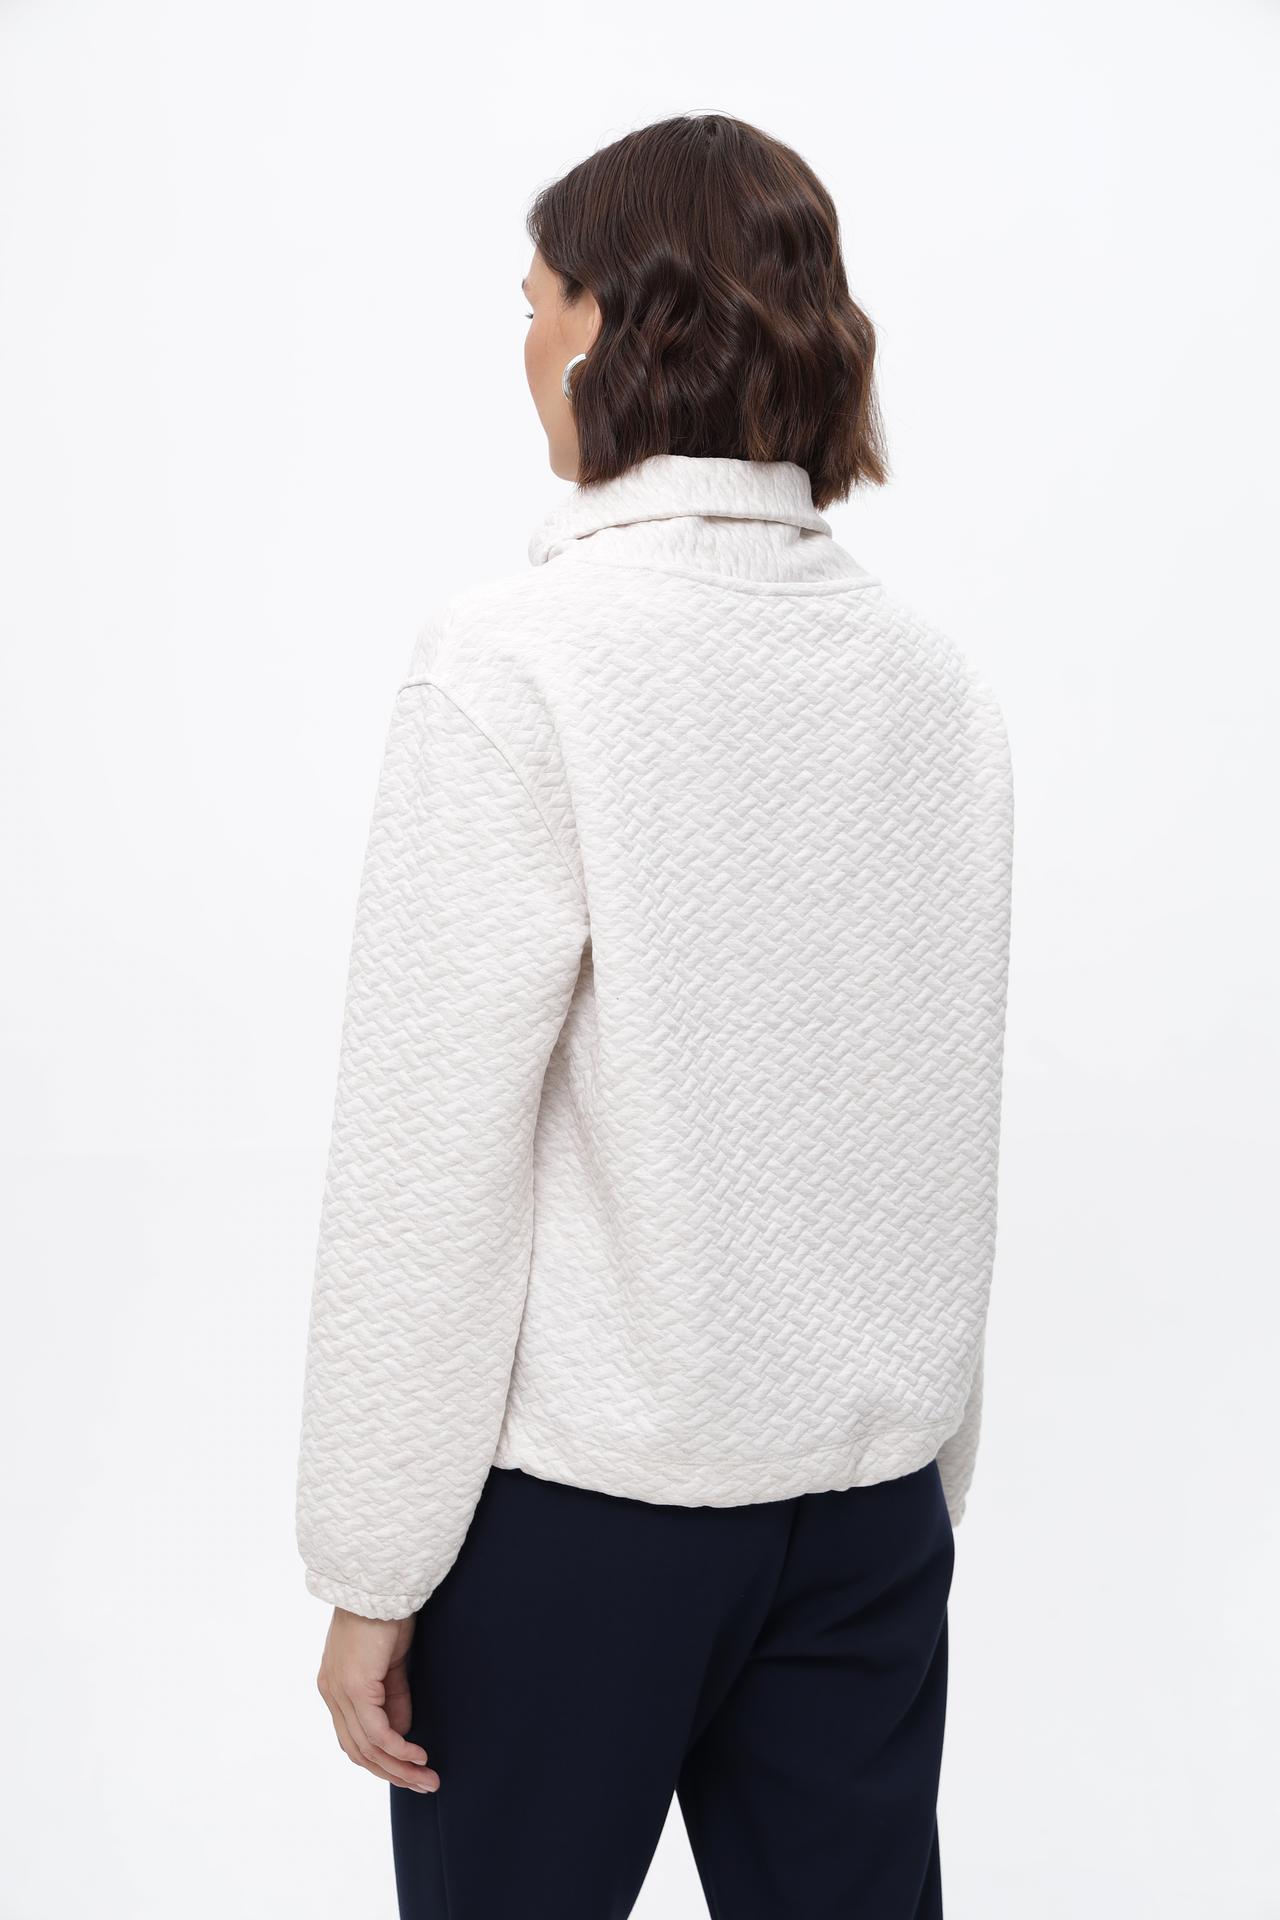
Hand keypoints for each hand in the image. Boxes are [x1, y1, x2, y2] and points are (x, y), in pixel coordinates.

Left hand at [316, 1607, 439, 1791]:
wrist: (378, 1582)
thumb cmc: (385, 1613)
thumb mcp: (390, 1661)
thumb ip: (392, 1696)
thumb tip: (401, 1730)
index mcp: (335, 1686)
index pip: (354, 1737)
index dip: (381, 1760)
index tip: (409, 1771)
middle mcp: (331, 1693)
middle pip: (358, 1751)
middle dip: (392, 1773)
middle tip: (424, 1785)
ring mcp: (340, 1691)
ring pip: (367, 1748)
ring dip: (399, 1768)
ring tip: (427, 1779)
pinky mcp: (355, 1687)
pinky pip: (377, 1732)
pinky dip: (398, 1749)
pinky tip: (418, 1755)